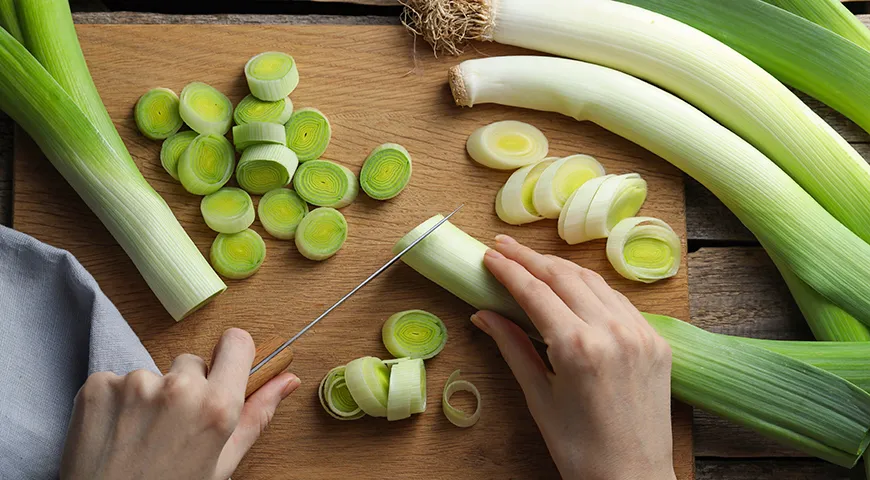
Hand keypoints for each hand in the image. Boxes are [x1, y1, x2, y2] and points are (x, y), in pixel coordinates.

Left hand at [60, 328, 299, 479]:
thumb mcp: (222, 463)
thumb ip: (257, 415)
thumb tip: (287, 380)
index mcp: (217, 406)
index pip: (237, 342)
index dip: (232, 357)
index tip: (221, 375)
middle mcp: (178, 388)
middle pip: (191, 361)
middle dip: (186, 386)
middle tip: (172, 429)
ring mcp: (134, 384)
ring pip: (152, 373)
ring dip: (148, 396)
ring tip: (139, 437)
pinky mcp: (97, 386)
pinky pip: (115, 380)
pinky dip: (114, 402)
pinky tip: (113, 433)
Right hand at [474, 235, 674, 479]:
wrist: (632, 478)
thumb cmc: (578, 447)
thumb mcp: (538, 396)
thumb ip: (512, 348)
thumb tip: (484, 314)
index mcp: (577, 347)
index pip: (535, 291)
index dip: (508, 270)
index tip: (489, 256)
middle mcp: (612, 331)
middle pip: (564, 276)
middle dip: (530, 258)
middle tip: (504, 247)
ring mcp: (640, 333)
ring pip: (594, 282)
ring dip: (561, 268)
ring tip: (534, 260)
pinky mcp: (656, 341)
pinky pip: (618, 301)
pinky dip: (592, 288)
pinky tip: (573, 286)